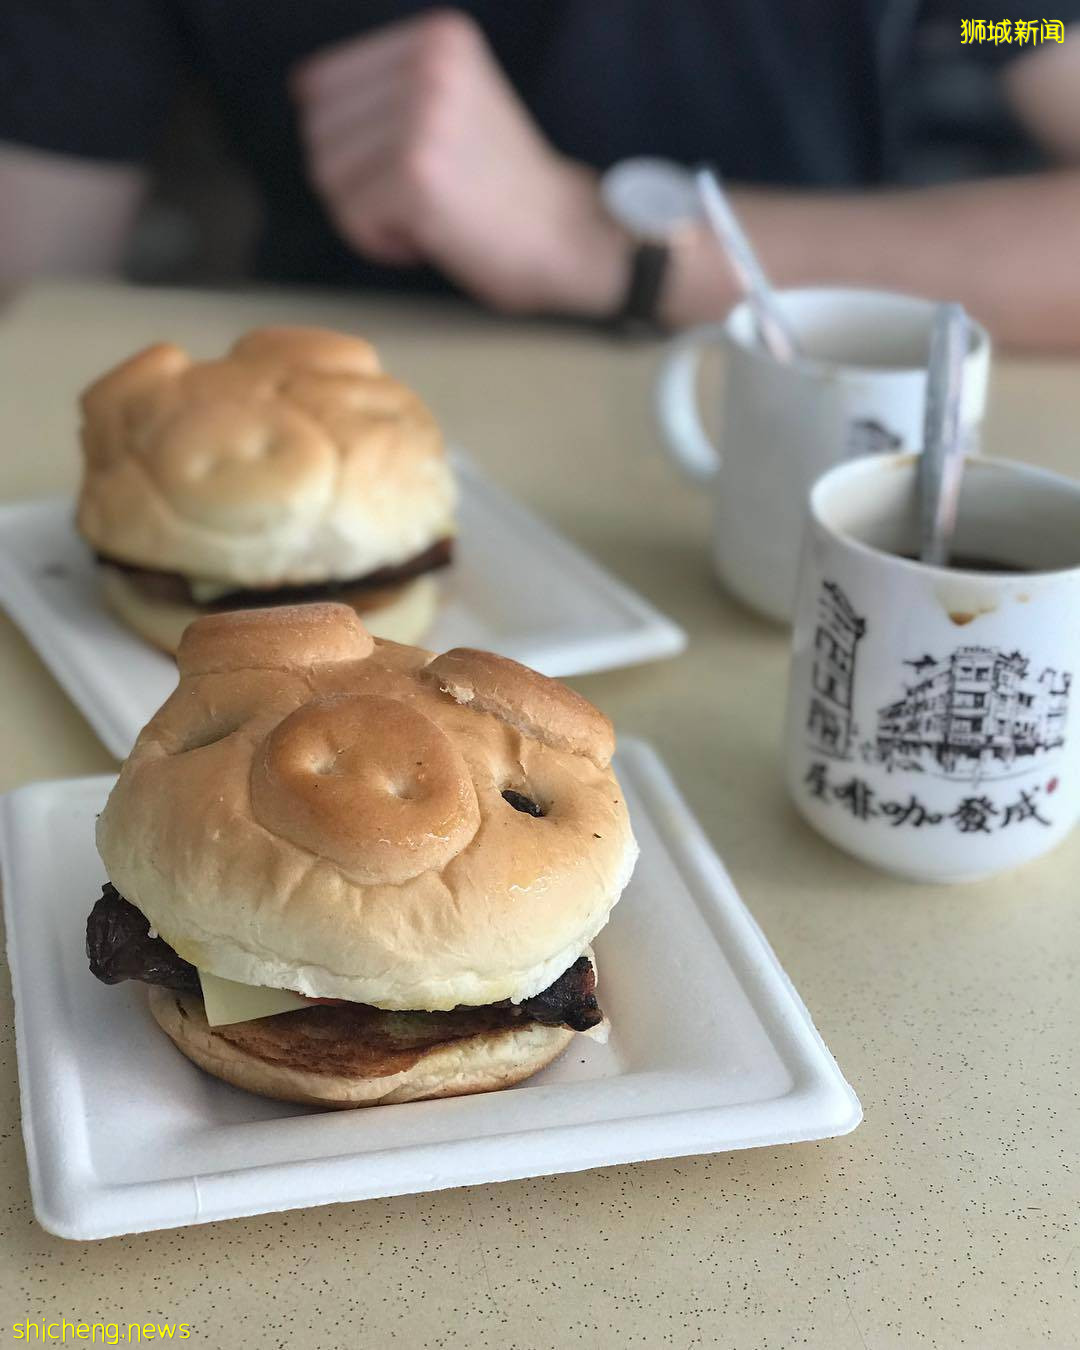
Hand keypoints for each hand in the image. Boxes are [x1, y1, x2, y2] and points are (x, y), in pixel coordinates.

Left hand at [291, 9, 626, 314]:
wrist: (569, 239)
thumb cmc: (503, 189)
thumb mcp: (451, 105)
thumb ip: (390, 88)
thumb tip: (302, 91)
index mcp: (436, 37)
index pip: (320, 87)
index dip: (353, 147)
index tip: (414, 167)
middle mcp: (428, 63)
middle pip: (318, 133)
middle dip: (357, 182)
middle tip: (422, 197)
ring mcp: (421, 116)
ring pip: (328, 177)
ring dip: (369, 213)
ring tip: (428, 214)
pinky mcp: (416, 174)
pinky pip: (352, 218)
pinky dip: (381, 242)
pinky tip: (429, 237)